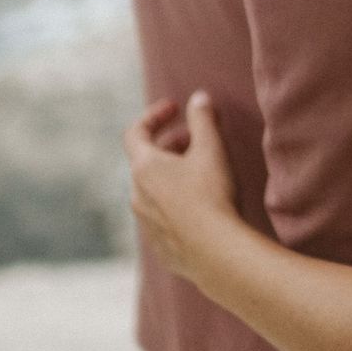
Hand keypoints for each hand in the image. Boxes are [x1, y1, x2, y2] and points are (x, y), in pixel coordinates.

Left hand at [124, 91, 239, 286]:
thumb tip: (198, 97)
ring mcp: (146, 223)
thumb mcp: (212, 149)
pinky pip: (163, 216)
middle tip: (197, 139)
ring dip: (173, 174)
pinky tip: (202, 206)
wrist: (216, 253)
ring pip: (153, 190)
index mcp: (144, 168)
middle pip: (146, 161)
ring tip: (202, 172)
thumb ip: (203, 119)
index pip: (136, 132)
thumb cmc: (212, 196)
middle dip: (171, 145)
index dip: (154, 115)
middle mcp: (137, 195)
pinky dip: (177, 202)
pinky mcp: (159, 246)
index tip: (176, 108)